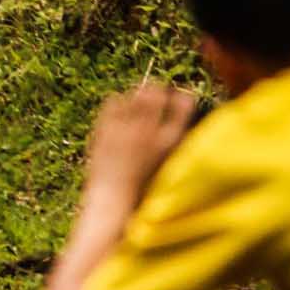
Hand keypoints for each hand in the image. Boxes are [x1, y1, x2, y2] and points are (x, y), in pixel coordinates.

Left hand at [84, 80, 197, 209]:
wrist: (113, 200)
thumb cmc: (144, 189)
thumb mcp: (168, 166)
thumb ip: (176, 143)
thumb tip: (182, 121)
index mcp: (168, 143)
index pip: (183, 106)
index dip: (184, 98)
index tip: (184, 95)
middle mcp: (148, 132)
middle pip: (157, 94)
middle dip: (159, 88)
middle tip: (159, 89)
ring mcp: (124, 129)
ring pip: (135, 95)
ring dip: (140, 92)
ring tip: (141, 94)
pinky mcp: (105, 129)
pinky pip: (114, 101)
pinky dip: (120, 100)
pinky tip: (122, 104)